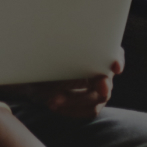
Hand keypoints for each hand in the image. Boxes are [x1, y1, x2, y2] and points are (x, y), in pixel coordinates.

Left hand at [0, 48, 124, 118]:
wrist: (29, 77)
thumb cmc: (38, 58)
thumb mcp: (42, 51)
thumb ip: (50, 47)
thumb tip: (43, 34)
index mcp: (94, 51)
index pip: (113, 52)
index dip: (116, 59)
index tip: (114, 66)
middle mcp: (100, 70)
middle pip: (107, 81)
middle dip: (102, 85)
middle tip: (100, 87)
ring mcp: (98, 89)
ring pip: (96, 99)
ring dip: (76, 101)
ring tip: (52, 101)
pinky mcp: (90, 104)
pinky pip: (88, 111)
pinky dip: (72, 110)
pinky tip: (54, 106)